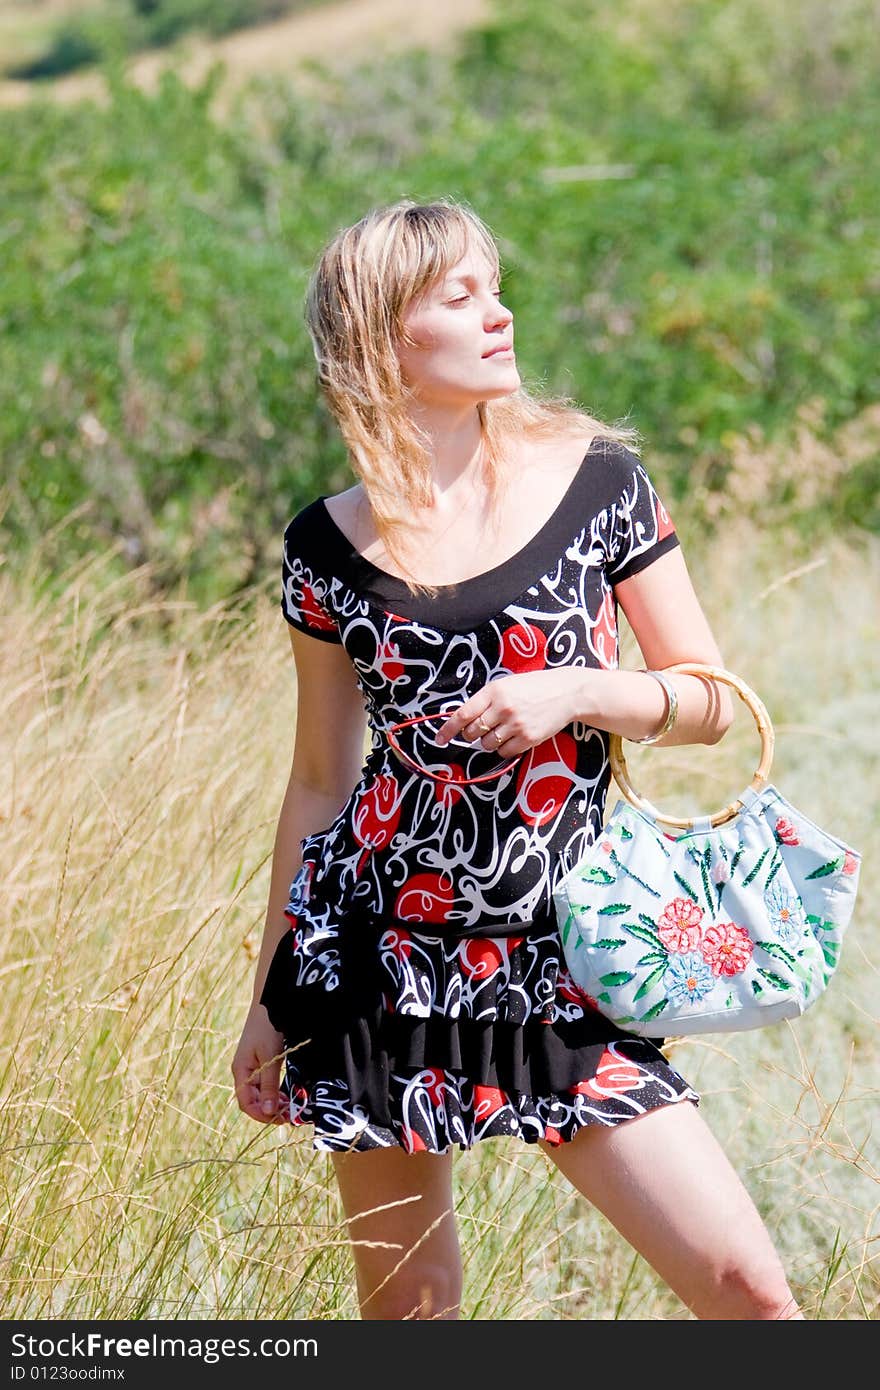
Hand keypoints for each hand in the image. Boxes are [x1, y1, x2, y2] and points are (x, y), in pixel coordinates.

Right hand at [231, 1004, 287, 1124]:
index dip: (262, 1115)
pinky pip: (266, 1084)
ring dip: (275, 1103)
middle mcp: (244, 1072)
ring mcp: (252, 1067)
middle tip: (290, 1116)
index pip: (246, 1103)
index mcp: (241, 1071)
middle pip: (254, 1101)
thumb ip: (269, 1084)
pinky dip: (276, 1092)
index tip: (280, 1119)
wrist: (269, 1002)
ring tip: (291, 1107)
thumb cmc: (267, 1027)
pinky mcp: (262, 1062)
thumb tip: (269, 1111)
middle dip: (270, 1111)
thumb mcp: (270, 1057)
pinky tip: (288, 1094)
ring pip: (261, 1094)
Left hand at [434, 669, 585, 756]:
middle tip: (480, 729)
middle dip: (471, 734)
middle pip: (472, 732)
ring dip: (488, 742)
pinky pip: (504, 752)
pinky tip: (513, 736)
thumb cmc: (534, 687)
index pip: (463, 714)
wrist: (567, 693)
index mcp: (494, 691)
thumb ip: (486, 700)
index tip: (440, 738)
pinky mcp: (528, 739)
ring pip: (486, 744)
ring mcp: (516, 725)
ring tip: (502, 730)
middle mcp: (503, 708)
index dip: (448, 729)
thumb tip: (463, 719)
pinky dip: (503, 748)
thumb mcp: (507, 684)